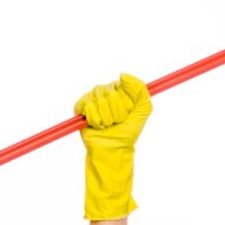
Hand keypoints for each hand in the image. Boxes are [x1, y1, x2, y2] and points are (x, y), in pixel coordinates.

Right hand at [74, 73, 152, 219]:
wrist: (113, 148)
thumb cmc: (128, 131)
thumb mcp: (144, 110)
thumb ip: (141, 90)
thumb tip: (122, 75)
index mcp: (120, 89)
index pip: (121, 85)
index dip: (125, 104)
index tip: (127, 115)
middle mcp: (106, 91)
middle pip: (109, 92)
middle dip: (115, 113)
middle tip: (116, 122)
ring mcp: (92, 98)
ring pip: (98, 99)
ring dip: (105, 118)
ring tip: (106, 125)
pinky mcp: (81, 107)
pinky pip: (87, 106)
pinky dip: (94, 119)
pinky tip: (96, 125)